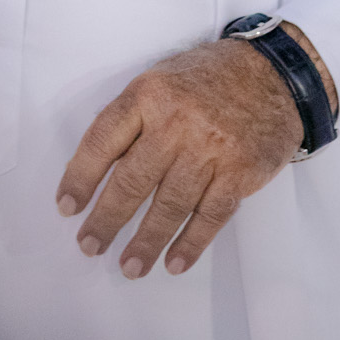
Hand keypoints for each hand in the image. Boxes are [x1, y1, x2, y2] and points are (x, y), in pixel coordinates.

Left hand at [54, 25, 337, 280]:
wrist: (272, 73)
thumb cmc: (207, 78)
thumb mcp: (161, 79)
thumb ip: (133, 119)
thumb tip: (97, 170)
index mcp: (148, 93)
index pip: (103, 140)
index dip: (80, 177)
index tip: (67, 207)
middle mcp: (177, 121)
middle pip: (132, 180)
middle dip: (107, 219)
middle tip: (89, 245)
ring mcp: (211, 149)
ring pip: (170, 205)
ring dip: (147, 242)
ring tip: (129, 266)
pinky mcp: (240, 172)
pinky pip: (210, 216)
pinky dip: (191, 243)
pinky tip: (174, 262)